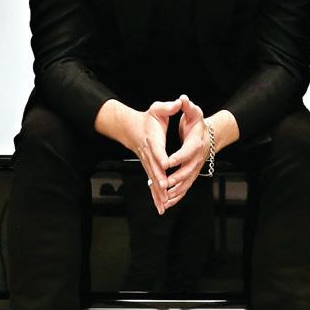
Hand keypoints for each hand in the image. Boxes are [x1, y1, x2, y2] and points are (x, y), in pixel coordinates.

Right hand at [129, 98, 181, 214]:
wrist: (130, 128)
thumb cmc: (147, 118)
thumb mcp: (157, 109)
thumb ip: (168, 107)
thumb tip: (179, 101)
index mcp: (153, 140)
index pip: (157, 150)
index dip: (161, 157)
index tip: (165, 165)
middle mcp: (149, 154)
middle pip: (154, 169)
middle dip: (159, 180)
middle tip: (165, 190)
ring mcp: (147, 163)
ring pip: (153, 180)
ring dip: (158, 193)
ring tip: (163, 206)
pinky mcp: (148, 169)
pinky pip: (152, 185)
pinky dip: (156, 196)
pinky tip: (161, 207)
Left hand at [164, 94, 207, 209]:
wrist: (209, 134)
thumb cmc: (197, 123)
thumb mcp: (193, 112)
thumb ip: (187, 106)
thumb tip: (183, 98)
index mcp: (196, 143)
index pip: (187, 152)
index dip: (178, 157)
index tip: (167, 162)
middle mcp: (197, 158)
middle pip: (187, 171)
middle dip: (176, 179)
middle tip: (164, 184)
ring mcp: (195, 167)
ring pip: (186, 182)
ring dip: (176, 191)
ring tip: (165, 198)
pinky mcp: (192, 173)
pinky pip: (185, 187)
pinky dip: (177, 195)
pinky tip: (167, 203)